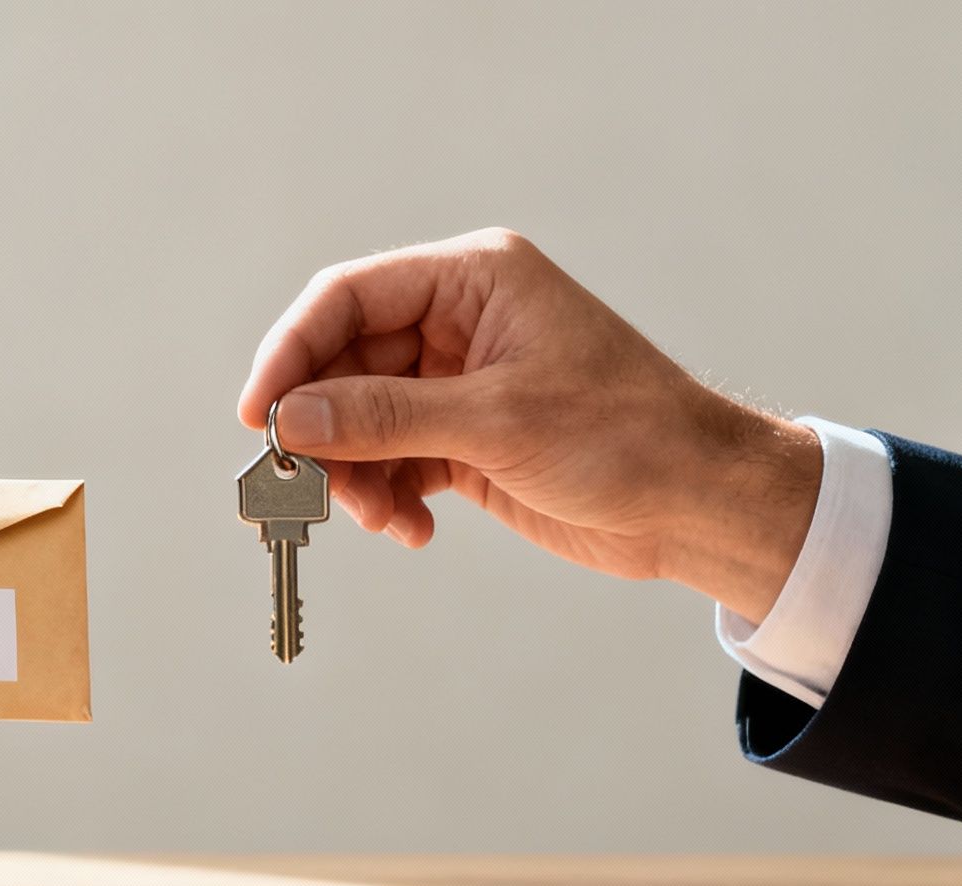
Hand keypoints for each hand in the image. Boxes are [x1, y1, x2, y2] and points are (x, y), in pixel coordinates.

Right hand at [238, 228, 822, 623]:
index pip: (348, 297)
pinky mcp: (463, 440)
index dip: (292, 352)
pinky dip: (387, 498)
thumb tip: (291, 420)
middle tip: (303, 486)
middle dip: (323, 429)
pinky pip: (391, 461)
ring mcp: (458, 383)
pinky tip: (410, 529)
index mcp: (473, 280)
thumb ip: (384, 417)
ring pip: (360, 420)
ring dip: (354, 475)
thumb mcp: (497, 422)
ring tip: (376, 518)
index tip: (260, 417)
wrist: (700, 504)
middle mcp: (458, 323)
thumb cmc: (627, 436)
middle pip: (343, 364)